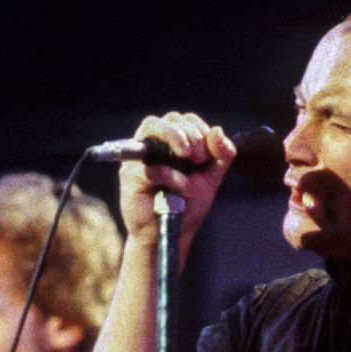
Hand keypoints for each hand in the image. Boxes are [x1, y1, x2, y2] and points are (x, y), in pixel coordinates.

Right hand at [118, 112, 235, 253]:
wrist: (172, 232)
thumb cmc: (188, 205)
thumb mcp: (211, 178)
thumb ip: (221, 155)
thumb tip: (217, 130)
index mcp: (174, 143)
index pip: (187, 120)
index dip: (201, 130)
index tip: (207, 155)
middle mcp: (154, 145)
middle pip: (172, 118)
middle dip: (192, 135)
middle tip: (199, 160)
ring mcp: (139, 158)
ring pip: (152, 126)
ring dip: (175, 135)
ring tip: (187, 156)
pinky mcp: (129, 175)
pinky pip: (147, 164)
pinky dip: (166, 173)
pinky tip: (177, 186)